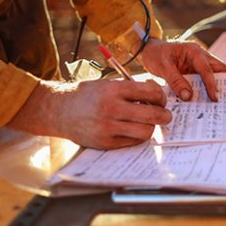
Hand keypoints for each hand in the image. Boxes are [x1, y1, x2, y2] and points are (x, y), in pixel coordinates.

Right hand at [8, 79, 171, 149]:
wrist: (59, 110)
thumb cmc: (88, 94)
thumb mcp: (109, 83)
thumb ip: (132, 89)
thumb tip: (157, 95)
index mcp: (114, 89)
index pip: (151, 92)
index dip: (161, 96)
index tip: (160, 99)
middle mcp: (112, 108)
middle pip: (153, 115)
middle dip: (165, 115)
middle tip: (166, 115)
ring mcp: (108, 127)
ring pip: (146, 131)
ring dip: (152, 127)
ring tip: (148, 122)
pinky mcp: (105, 142)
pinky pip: (133, 142)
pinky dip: (138, 136)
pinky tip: (133, 128)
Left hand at [137, 38, 225, 101]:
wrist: (148, 50)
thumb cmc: (155, 53)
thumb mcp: (163, 67)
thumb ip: (176, 81)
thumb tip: (187, 96)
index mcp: (193, 52)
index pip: (207, 69)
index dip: (212, 84)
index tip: (214, 98)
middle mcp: (200, 56)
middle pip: (219, 69)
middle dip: (222, 83)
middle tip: (220, 100)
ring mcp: (198, 63)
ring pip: (214, 74)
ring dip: (213, 87)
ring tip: (212, 103)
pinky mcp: (194, 71)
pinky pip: (203, 80)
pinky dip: (204, 88)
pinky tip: (201, 99)